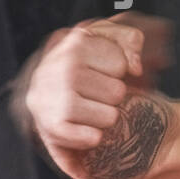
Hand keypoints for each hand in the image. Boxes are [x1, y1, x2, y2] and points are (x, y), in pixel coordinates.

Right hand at [22, 12, 173, 167]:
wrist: (44, 93)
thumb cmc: (85, 66)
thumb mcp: (108, 40)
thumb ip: (129, 39)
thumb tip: (135, 68)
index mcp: (76, 42)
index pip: (122, 64)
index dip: (117, 71)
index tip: (100, 71)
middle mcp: (61, 66)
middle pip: (118, 92)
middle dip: (111, 96)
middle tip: (93, 94)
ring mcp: (53, 96)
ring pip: (110, 116)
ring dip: (104, 118)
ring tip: (88, 110)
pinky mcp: (51, 125)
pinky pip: (92, 137)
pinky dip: (94, 138)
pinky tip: (89, 132)